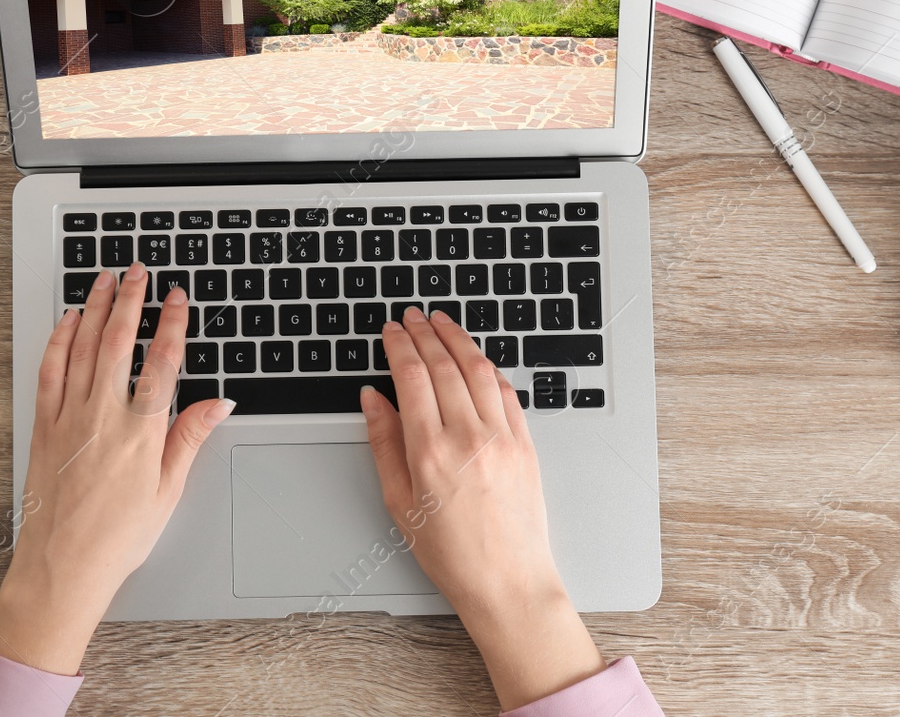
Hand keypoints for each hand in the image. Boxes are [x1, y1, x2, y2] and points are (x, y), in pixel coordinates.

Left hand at [0, 263, 233, 673]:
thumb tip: (217, 403)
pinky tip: (67, 322)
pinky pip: (51, 370)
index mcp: (141, 432)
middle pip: (119, 341)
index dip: (173, 324)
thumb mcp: (168, 491)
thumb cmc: (116, 537)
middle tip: (139, 271)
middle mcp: (103, 416)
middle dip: (131, 300)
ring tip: (105, 280)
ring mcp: (69, 417)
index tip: (178, 299)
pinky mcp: (44, 426)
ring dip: (95, 308)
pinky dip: (59, 340)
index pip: (163, 362)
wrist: (63, 566)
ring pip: (83, 347)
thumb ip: (190, 438)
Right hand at [361, 307, 604, 709]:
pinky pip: (506, 391)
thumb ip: (384, 444)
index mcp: (430, 452)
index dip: (399, 345)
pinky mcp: (526, 444)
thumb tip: (373, 399)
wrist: (508, 582)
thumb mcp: (399, 502)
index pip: (411, 377)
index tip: (391, 331)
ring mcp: (502, 438)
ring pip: (478, 369)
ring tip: (443, 323)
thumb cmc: (452, 553)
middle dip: (425, 333)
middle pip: (444, 365)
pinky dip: (488, 368)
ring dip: (458, 339)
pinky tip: (476, 359)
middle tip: (412, 316)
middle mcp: (468, 437)